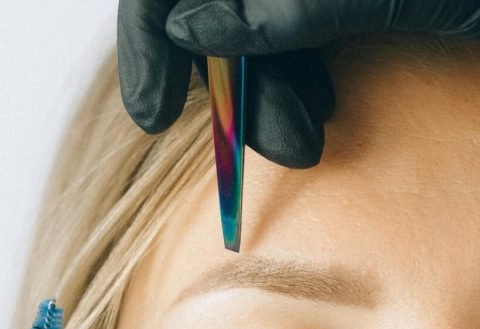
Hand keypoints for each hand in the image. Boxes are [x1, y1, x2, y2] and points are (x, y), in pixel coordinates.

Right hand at [118, 0, 479, 167]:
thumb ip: (290, 1)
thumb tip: (188, 26)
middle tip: (274, 148)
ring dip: (267, 89)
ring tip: (311, 139)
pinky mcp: (343, 1)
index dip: (151, 32)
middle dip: (232, 79)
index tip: (155, 111)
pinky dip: (295, 74)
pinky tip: (325, 109)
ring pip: (251, 22)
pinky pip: (289, 29)